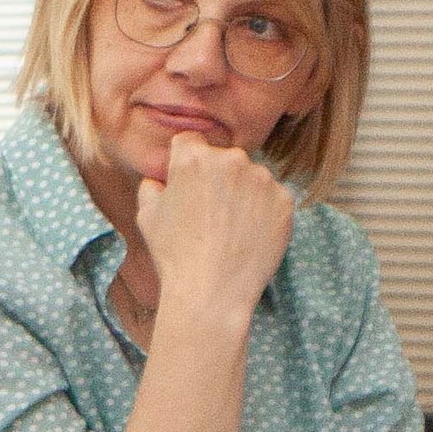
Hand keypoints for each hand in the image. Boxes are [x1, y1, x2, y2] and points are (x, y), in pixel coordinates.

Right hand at [132, 139, 293, 326]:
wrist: (213, 290)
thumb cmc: (175, 253)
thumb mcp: (146, 215)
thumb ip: (153, 186)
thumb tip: (161, 180)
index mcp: (194, 158)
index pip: (190, 141)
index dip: (184, 161)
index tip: (185, 182)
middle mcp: (232, 160)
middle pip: (222, 157)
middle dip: (215, 176)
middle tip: (207, 210)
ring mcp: (263, 180)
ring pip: (250, 176)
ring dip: (241, 192)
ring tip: (228, 226)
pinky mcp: (286, 200)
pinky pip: (271, 196)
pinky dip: (262, 210)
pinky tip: (247, 233)